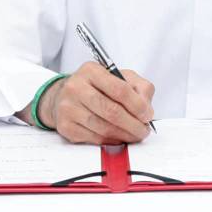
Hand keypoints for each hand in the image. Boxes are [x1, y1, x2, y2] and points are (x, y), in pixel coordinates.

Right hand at [36, 62, 154, 144]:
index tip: (147, 115)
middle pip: (112, 111)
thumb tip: (146, 109)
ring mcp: (68, 108)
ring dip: (124, 135)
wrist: (64, 95)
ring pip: (104, 128)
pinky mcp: (66, 126)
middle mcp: (76, 88)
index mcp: (91, 71)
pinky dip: (111, 141)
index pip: (120, 89)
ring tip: (135, 135)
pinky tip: (119, 138)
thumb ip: (139, 87)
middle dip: (133, 125)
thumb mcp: (119, 77)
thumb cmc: (96, 86)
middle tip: (144, 130)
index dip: (138, 105)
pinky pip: (94, 139)